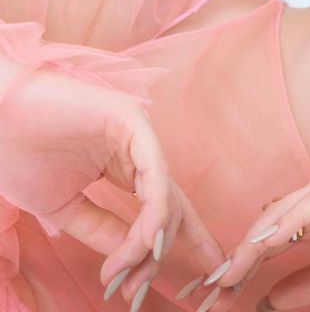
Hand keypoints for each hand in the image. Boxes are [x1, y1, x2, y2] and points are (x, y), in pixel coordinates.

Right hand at [0, 65, 226, 307]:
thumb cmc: (18, 156)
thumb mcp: (64, 207)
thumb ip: (102, 229)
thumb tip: (136, 256)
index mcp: (125, 165)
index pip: (161, 208)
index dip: (173, 245)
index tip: (188, 283)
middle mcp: (140, 150)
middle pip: (171, 207)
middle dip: (164, 253)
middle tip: (139, 291)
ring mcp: (140, 135)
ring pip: (165, 197)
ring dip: (149, 243)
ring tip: (128, 276)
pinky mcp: (132, 122)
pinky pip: (155, 174)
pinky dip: (154, 212)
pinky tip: (146, 242)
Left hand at [205, 159, 309, 309]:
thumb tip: (274, 300)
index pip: (280, 236)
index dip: (250, 262)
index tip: (223, 292)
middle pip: (278, 221)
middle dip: (245, 254)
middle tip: (215, 286)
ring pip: (294, 207)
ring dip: (261, 237)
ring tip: (233, 266)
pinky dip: (299, 215)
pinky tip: (274, 236)